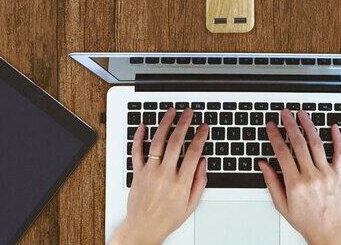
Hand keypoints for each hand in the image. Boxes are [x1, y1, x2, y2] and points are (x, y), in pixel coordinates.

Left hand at [110, 108, 207, 244]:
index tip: (203, 127)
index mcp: (180, 183)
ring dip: (165, 124)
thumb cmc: (167, 218)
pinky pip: (136, 151)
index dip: (200, 137)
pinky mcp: (137, 172)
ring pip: (157, 142)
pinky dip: (138, 137)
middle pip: (176, 142)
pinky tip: (143, 125)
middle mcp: (165, 175)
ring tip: (171, 112)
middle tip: (188, 113)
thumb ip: (199, 182)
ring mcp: (150, 172)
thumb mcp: (190, 205)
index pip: (193, 153)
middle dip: (184, 124)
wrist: (143, 228)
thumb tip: (202, 162)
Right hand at [259, 109, 340, 244]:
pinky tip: (333, 127)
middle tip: (284, 113)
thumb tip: (263, 164)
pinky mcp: (339, 175)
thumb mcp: (281, 205)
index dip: (275, 136)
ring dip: (308, 126)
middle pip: (298, 143)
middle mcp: (311, 176)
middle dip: (290, 125)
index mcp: (295, 183)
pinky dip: (337, 139)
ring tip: (302, 114)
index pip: (282, 152)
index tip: (271, 125)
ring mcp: (326, 174)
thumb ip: (271, 182)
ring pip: (317, 144)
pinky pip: (339, 153)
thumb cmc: (306, 220)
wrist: (330, 233)